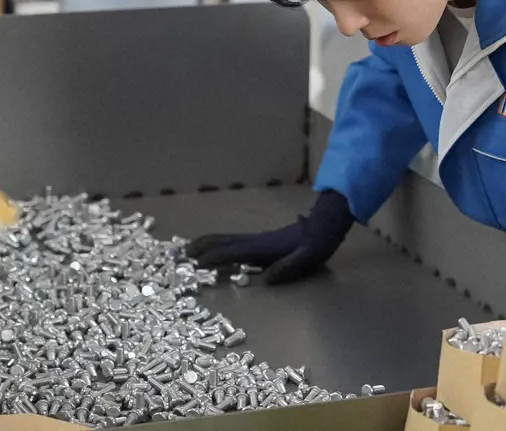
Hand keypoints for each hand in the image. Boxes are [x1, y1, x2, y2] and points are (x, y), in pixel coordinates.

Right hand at [185, 190, 354, 283]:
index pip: (234, 252)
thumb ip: (288, 267)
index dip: (215, 258)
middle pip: (223, 241)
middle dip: (202, 246)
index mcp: (264, 247)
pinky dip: (218, 243)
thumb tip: (267, 279)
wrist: (325, 225)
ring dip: (206, 243)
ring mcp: (257, 239)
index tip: (196, 264)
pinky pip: (234, 241)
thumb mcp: (307, 257)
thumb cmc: (317, 243)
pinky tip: (216, 248)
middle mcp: (256, 241)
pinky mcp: (261, 240)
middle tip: (181, 253)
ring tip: (188, 249)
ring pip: (226, 239)